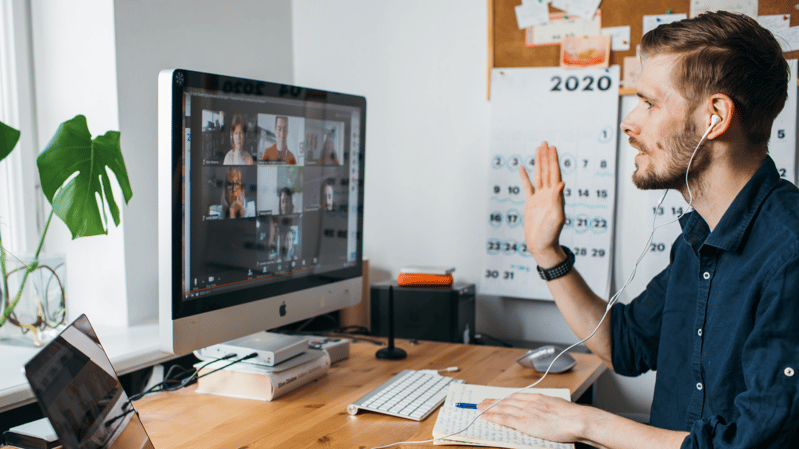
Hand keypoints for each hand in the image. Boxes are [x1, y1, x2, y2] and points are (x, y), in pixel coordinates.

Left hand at [477, 393, 585, 442]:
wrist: (576, 420)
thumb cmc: (572, 417)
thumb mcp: (557, 406)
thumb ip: (547, 407)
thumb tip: (543, 412)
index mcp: (537, 397)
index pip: (515, 396)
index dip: (504, 398)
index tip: (497, 399)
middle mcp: (529, 402)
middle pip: (506, 400)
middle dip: (493, 401)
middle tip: (482, 401)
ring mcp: (526, 412)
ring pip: (502, 407)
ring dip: (489, 407)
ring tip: (479, 407)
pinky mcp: (524, 422)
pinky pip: (504, 418)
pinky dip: (493, 417)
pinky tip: (485, 416)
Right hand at [520, 142, 565, 264]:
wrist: (542, 245)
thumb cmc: (551, 234)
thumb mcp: (557, 217)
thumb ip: (558, 200)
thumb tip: (561, 182)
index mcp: (556, 196)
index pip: (555, 174)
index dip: (553, 161)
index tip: (552, 148)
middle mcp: (549, 194)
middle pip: (547, 171)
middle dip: (546, 157)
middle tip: (545, 143)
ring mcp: (539, 198)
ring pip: (538, 176)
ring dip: (538, 163)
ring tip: (537, 150)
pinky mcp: (531, 203)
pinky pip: (527, 187)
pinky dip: (525, 177)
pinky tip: (522, 168)